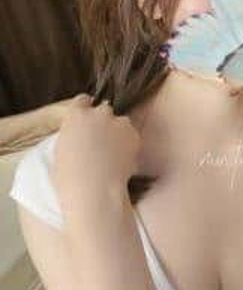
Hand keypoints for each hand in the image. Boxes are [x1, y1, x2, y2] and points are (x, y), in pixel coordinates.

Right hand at [52, 94, 141, 213]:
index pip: (82, 101)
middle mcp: (98, 114)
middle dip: (103, 121)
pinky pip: (132, 135)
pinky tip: (122, 160)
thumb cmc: (70, 177)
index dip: (85, 109)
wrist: (96, 189)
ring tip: (114, 154)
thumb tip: (80, 137)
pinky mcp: (134, 135)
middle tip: (101, 141)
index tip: (87, 118)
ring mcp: (118, 123)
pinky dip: (129, 144)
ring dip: (118, 132)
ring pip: (121, 122)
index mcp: (76, 115)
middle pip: (104, 109)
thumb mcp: (61, 150)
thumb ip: (73, 135)